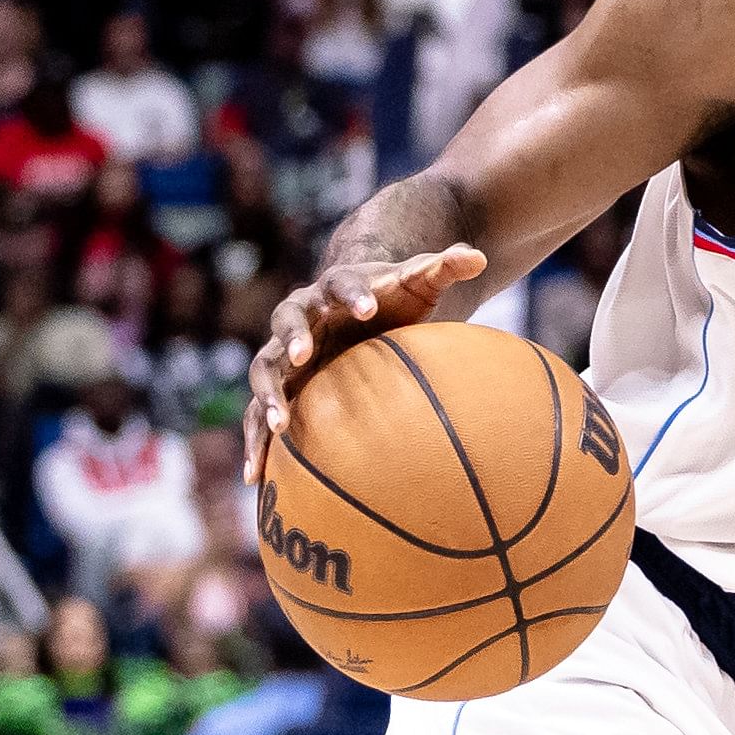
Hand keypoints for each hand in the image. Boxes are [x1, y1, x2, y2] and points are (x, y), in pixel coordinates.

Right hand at [242, 242, 484, 482]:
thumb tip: (479, 257)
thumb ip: (445, 265)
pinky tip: (256, 477)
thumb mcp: (418, 280)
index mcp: (334, 288)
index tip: (367, 309)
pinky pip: (259, 413)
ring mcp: (286, 353)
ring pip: (265, 370)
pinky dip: (256, 442)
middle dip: (292, 338)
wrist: (358, 311)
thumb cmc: (392, 296)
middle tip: (302, 356)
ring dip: (267, 395)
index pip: (338, 285)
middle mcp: (301, 316)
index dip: (350, 295)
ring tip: (278, 425)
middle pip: (286, 322)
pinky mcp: (283, 386)